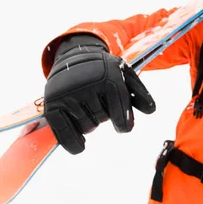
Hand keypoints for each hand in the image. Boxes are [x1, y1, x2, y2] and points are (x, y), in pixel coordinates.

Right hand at [43, 34, 155, 153]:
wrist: (74, 56)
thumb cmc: (104, 71)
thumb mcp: (125, 75)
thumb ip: (140, 93)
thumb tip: (151, 110)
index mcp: (109, 75)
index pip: (119, 109)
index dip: (124, 122)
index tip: (123, 127)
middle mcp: (86, 83)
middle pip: (103, 119)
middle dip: (104, 116)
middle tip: (98, 101)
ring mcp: (67, 93)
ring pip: (87, 128)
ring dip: (90, 124)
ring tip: (87, 107)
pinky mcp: (52, 103)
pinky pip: (64, 133)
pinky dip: (73, 143)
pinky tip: (80, 147)